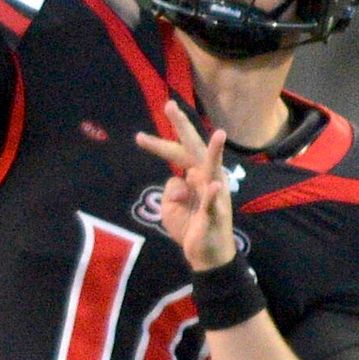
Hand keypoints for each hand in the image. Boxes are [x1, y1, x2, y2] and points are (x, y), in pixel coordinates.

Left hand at [132, 101, 241, 270]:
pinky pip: (213, 202)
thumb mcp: (170, 206)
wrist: (205, 254)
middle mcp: (207, 177)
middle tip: (169, 105)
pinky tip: (212, 183)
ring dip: (216, 153)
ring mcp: (214, 193)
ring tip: (220, 135)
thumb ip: (171, 189)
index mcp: (195, 174)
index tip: (138, 137)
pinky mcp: (216, 213)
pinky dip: (211, 194)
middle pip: (193, 148)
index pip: (175, 153)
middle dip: (182, 127)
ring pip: (214, 169)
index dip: (157, 145)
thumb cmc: (190, 225)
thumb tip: (178, 183)